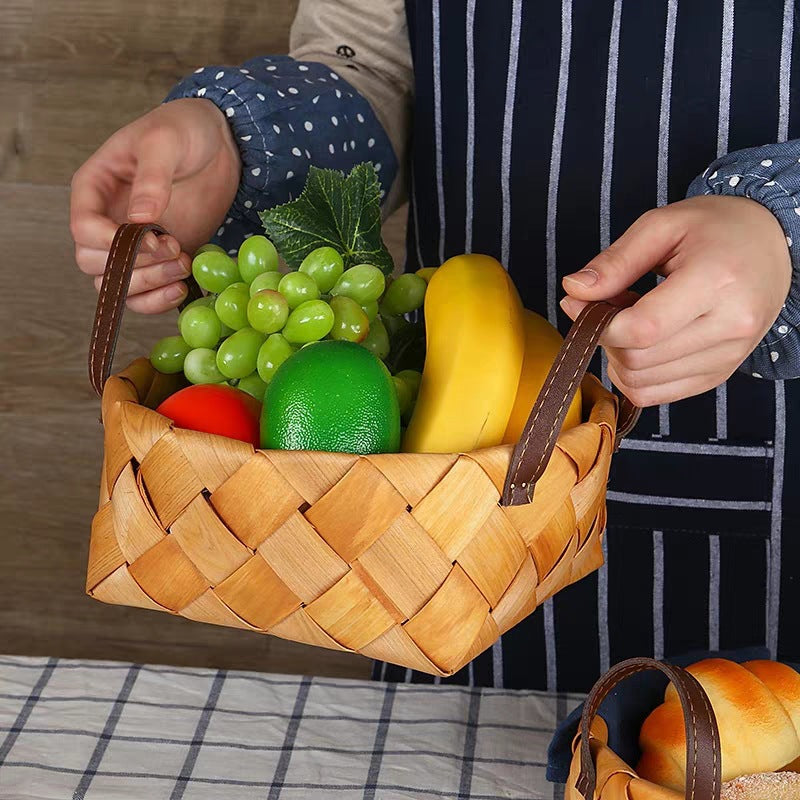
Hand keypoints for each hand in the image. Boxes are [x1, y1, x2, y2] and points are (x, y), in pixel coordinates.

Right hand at [70, 98, 240, 312]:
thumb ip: (152, 178)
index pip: (83, 228)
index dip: (112, 242)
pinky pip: (145, 294)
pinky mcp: (159, 260)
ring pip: (117, 284)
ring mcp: (132, 244)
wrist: (219, 144)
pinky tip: (183, 288)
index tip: (154, 239)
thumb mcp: (165, 142)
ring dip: (149, 286)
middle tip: (176, 252)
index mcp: (94, 188)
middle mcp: (106, 220)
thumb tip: (140, 219)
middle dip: (134, 267)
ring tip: (184, 266)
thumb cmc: (184, 130)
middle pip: (95, 264)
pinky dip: (159, 300)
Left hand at [560, 196, 790, 405]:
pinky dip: (634, 375)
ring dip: (618, 358)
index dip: (599, 325)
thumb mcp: (661, 226)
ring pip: (642, 383)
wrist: (771, 244)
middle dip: (607, 338)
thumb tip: (573, 291)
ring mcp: (729, 357)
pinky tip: (641, 343)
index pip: (642, 329)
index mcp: (718, 281)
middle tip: (608, 306)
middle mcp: (731, 326)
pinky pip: (657, 395)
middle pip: (638, 360)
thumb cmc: (715, 228)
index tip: (580, 304)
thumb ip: (614, 262)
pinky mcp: (720, 374)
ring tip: (630, 320)